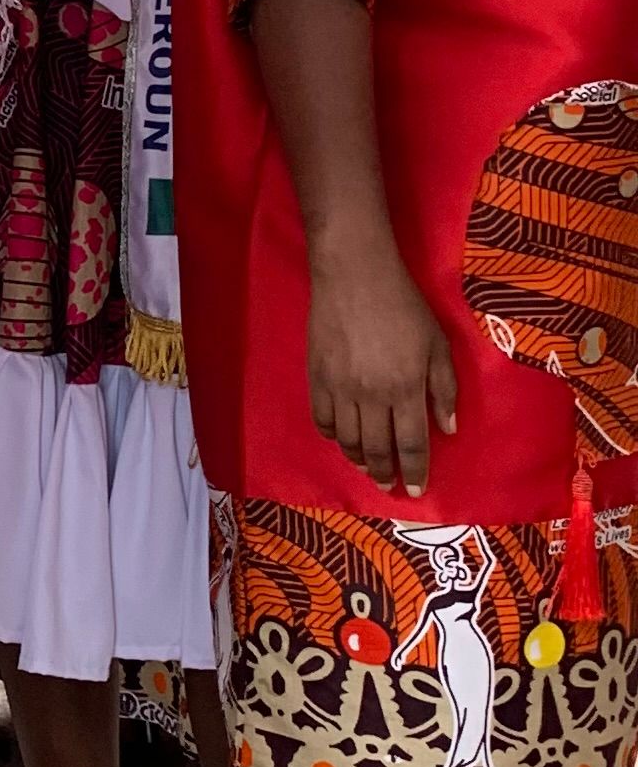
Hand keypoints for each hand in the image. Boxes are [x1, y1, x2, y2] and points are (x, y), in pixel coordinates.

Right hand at [306, 232, 456, 497]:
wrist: (355, 276)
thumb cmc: (404, 306)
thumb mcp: (437, 344)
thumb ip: (445, 388)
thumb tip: (449, 428)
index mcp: (407, 388)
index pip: (412, 444)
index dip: (415, 471)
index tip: (414, 491)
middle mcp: (373, 395)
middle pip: (377, 449)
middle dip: (385, 473)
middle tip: (388, 484)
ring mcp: (341, 388)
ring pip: (348, 440)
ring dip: (358, 459)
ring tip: (366, 466)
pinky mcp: (318, 377)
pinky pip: (323, 419)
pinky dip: (332, 435)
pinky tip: (341, 437)